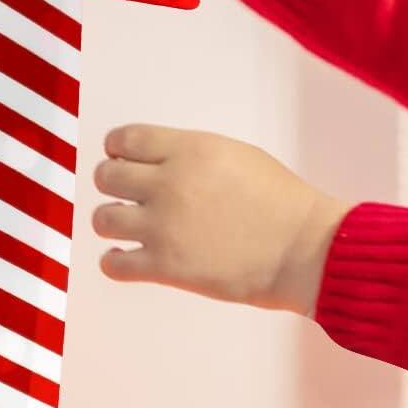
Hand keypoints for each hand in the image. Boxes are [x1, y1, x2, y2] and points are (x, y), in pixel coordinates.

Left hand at [92, 125, 348, 313]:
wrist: (305, 249)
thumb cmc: (280, 200)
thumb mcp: (234, 155)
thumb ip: (189, 154)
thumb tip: (154, 162)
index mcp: (189, 150)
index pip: (124, 139)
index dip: (117, 150)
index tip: (122, 160)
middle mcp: (169, 184)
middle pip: (106, 176)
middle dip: (113, 184)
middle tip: (128, 196)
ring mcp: (164, 227)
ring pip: (102, 219)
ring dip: (112, 222)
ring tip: (128, 228)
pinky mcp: (167, 267)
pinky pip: (112, 264)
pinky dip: (114, 261)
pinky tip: (127, 259)